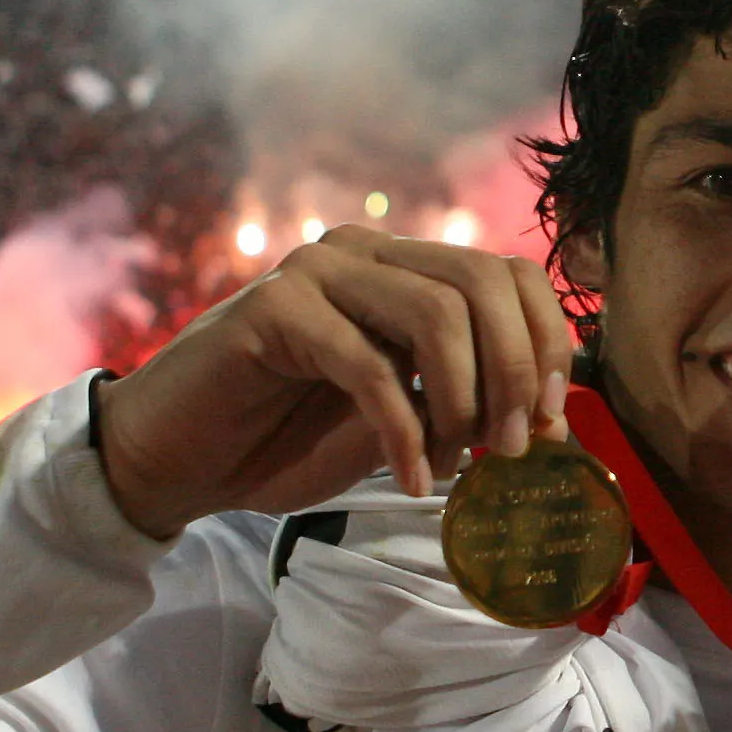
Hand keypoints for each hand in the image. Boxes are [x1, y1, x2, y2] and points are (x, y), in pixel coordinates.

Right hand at [94, 227, 575, 534]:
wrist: (178, 462)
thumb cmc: (286, 440)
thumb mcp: (400, 420)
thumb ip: (463, 400)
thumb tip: (551, 411)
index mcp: (400, 268)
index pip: (508, 273)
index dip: (546, 342)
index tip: (552, 420)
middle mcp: (363, 254)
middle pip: (483, 282)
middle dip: (516, 371)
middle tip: (514, 446)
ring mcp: (314, 274)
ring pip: (436, 312)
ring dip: (465, 398)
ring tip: (461, 460)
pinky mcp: (272, 311)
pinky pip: (369, 363)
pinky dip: (405, 430)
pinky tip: (412, 477)